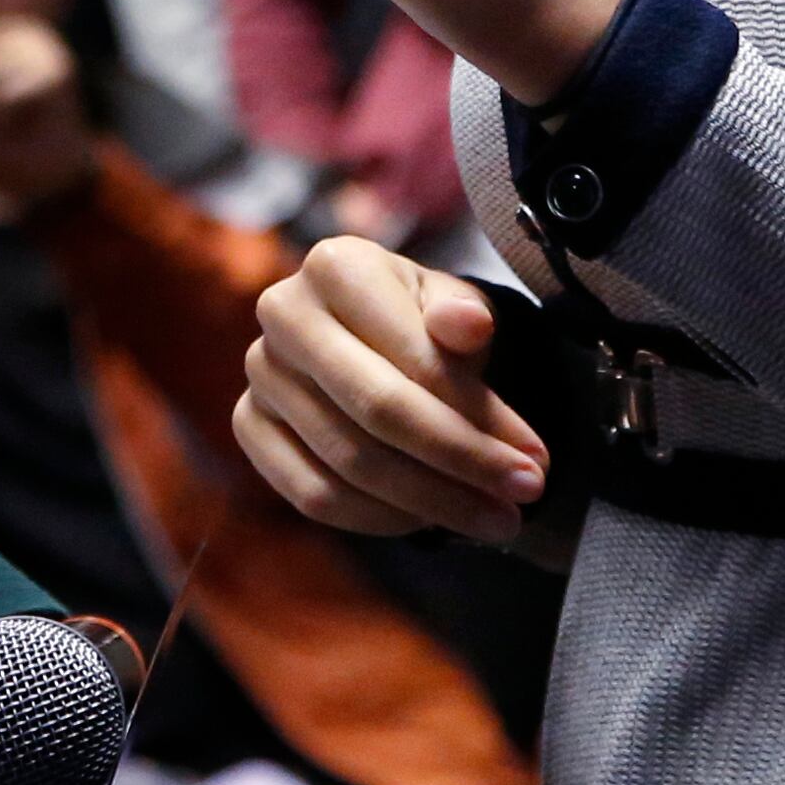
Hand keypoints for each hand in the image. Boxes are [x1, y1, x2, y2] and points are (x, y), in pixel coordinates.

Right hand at [236, 235, 547, 544]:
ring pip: (349, 464)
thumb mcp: (457, 307)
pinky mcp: (248, 424)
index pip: (411, 359)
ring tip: (493, 517)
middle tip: (525, 496)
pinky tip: (428, 519)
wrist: (376, 336)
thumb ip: (464, 316)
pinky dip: (378, 519)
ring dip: (432, 502)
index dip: (479, 419)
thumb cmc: (425, 320)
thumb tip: (467, 327)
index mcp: (336, 265)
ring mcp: (259, 372)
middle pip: (377, 413)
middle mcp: (282, 311)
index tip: (537, 459)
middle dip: (461, 464)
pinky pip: (311, 495)